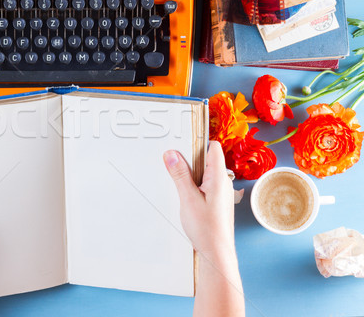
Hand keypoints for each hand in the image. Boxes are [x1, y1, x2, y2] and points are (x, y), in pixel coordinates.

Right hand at [163, 141, 234, 255]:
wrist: (216, 253)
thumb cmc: (207, 230)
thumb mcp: (188, 198)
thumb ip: (180, 174)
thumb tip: (172, 154)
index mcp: (219, 177)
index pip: (213, 148)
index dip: (198, 142)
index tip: (182, 142)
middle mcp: (223, 182)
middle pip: (207, 159)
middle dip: (190, 159)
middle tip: (175, 165)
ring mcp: (221, 192)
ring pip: (205, 173)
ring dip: (191, 174)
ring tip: (180, 184)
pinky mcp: (216, 201)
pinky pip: (205, 185)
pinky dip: (194, 185)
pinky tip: (186, 195)